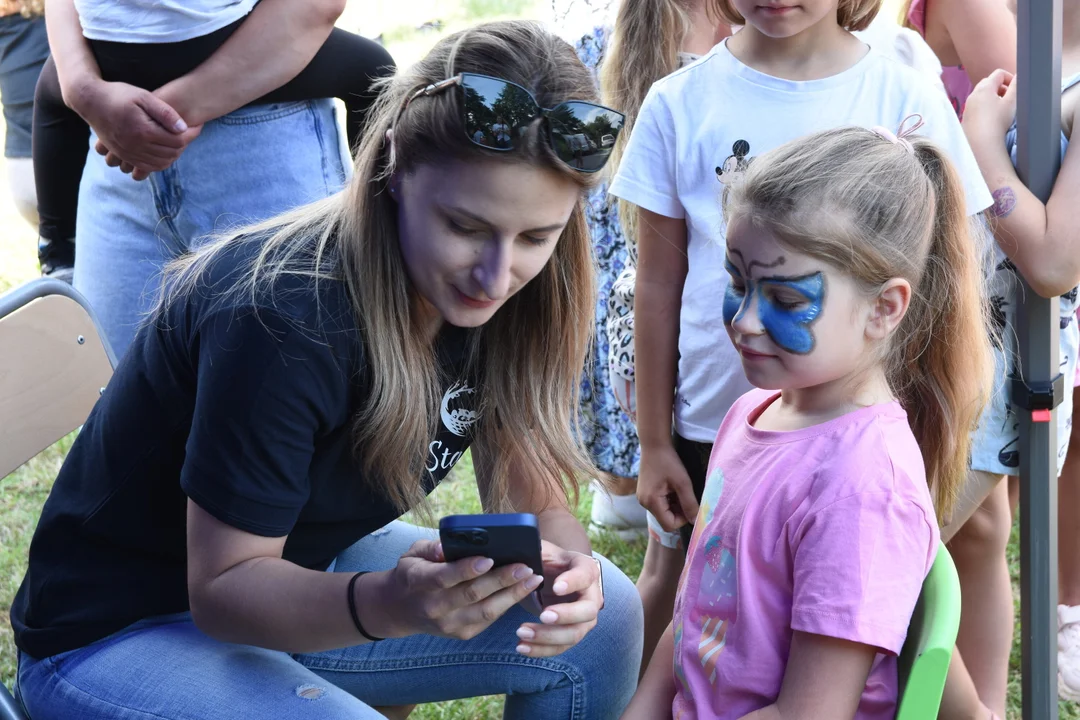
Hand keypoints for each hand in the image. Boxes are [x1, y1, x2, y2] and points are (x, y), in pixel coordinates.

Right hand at [73, 78, 201, 177]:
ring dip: (174, 154)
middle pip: (172, 152)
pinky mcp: (123, 155)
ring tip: (179, 140)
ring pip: (162, 162)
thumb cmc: (118, 94)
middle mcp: (136, 146)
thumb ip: (165, 112)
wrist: (90, 101)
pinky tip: (165, 151)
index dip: (192, 134)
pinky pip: (147, 167)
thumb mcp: (143, 96)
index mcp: (144, 131)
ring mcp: (129, 153)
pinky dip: (160, 163)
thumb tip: (184, 128)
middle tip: (190, 132)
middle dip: (185, 143)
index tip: (198, 125)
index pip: (178, 140)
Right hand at [374, 540, 543, 640]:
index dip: (467, 569)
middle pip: (472, 595)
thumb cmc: (413, 572)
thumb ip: (431, 548)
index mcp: (419, 583)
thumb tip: (448, 547)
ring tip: (533, 579)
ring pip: (486, 612)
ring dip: (512, 595)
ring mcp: (449, 625)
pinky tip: (522, 590)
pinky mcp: (462, 634)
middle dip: (502, 580)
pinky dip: (507, 605)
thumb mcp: (413, 554)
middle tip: (525, 567)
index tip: (489, 558)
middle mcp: (434, 607)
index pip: (444, 577)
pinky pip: (489, 620)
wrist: (400, 609)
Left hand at [514, 542, 603, 656]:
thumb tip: (518, 547)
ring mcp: (584, 618)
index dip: (573, 582)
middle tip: (543, 615)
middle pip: (587, 611)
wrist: (553, 575)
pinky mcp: (572, 633)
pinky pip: (560, 647)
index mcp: (585, 569)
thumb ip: (535, 548)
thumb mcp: (543, 550)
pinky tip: (521, 647)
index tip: (556, 587)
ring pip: (574, 633)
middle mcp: (591, 595)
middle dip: (565, 615)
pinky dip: (541, 650)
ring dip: (549, 637)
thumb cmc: (548, 560)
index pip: (585, 575)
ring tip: (521, 633)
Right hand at [637, 444, 697, 531]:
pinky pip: (659, 504)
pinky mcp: (645, 493)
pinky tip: (671, 486)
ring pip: (663, 512)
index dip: (683, 519)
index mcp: (651, 502)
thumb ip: (690, 503)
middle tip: (686, 495)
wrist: (654, 444)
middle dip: (679, 511)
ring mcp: (643, 498)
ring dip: (674, 505)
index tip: (690, 504)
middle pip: (666, 520)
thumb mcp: (683, 482)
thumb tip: (696, 521)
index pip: (669, 525)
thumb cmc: (668, 461)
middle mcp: (644, 503)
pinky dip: (668, 500)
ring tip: (678, 488)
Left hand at [962, 68, 1017, 141]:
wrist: (981, 143)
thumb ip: (1016, 86)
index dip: (1010, 78)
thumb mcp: (1011, 102)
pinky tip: (992, 118)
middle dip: (1001, 87)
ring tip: (1002, 109)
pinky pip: (977, 105)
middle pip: (989, 82)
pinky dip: (985, 106)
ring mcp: (968, 105)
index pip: (999, 73)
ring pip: (982, 94)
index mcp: (984, 87)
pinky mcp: (966, 116)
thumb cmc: (998, 121)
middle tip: (1009, 98)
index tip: (1016, 89)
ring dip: (993, 96)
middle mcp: (973, 94)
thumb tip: (1020, 75)